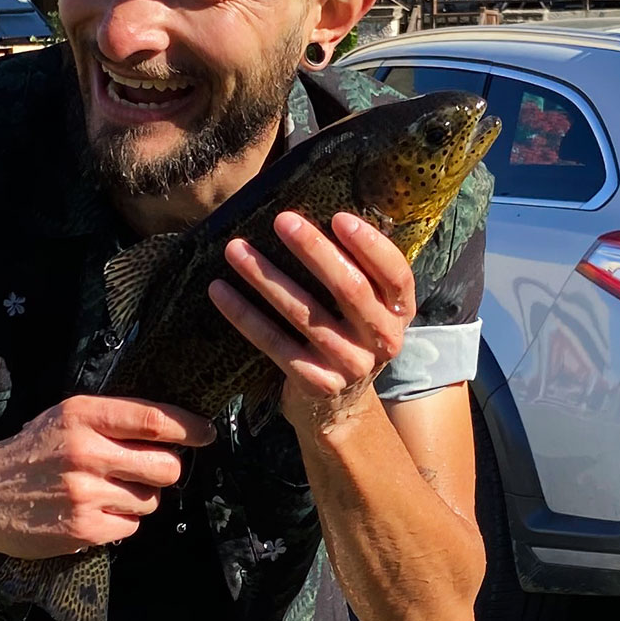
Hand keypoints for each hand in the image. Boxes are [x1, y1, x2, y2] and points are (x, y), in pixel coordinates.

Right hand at [0, 394, 214, 557]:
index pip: (153, 420)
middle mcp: (85, 451)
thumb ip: (110, 420)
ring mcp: (84, 493)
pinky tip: (93, 513)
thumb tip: (171, 430)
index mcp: (82, 415)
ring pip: (150, 500)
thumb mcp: (62, 418)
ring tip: (106, 493)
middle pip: (165, 466)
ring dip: (138, 499)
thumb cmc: (28, 453)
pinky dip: (119, 523)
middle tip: (147, 472)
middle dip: (165, 470)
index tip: (206, 433)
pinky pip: (131, 528)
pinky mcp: (83, 528)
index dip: (189, 428)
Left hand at [208, 210, 414, 430]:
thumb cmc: (345, 338)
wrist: (337, 410)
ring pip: (305, 314)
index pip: (395, 274)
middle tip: (282, 221)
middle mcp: (381, 339)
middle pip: (349, 289)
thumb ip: (356, 271)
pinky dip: (244, 315)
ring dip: (267, 277)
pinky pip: (274, 343)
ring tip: (235, 249)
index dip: (369, 245)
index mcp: (399, 311)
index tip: (338, 217)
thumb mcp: (365, 310)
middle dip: (313, 251)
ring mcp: (349, 364)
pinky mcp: (315, 382)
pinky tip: (220, 291)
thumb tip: (314, 209)